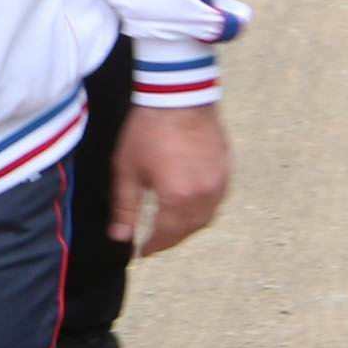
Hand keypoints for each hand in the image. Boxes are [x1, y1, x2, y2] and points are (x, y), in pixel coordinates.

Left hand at [110, 104, 229, 258]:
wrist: (178, 95)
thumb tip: (120, 238)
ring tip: (170, 226)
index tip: (141, 252)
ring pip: (206, 217)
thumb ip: (125, 208)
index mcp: (177, 198)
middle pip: (188, 230)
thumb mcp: (127, 170)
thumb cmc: (147, 130)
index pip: (166, 235)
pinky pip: (216, 199)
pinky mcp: (226, 169)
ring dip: (188, 226)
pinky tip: (189, 204)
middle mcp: (204, 195)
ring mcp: (219, 182)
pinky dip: (202, 208)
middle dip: (171, 239)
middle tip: (155, 241)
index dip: (152, 246)